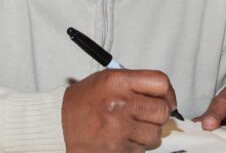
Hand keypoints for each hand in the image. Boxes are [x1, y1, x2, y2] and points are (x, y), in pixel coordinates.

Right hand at [62, 69, 176, 151]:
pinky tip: (120, 139)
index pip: (161, 83)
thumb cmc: (82, 102)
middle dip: (159, 116)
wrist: (57, 124)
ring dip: (147, 134)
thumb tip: (164, 96)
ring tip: (130, 129)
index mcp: (118, 81)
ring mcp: (118, 129)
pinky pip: (141, 151)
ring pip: (155, 135)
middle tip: (148, 117)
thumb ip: (135, 84)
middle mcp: (120, 103)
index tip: (166, 100)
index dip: (168, 94)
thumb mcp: (107, 80)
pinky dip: (135, 147)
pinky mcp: (117, 150)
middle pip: (162, 111)